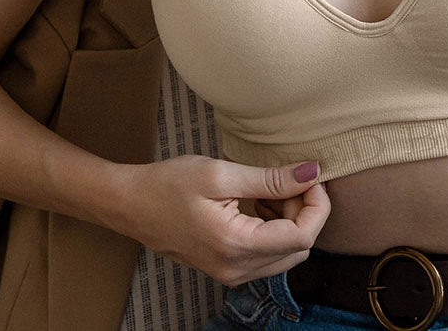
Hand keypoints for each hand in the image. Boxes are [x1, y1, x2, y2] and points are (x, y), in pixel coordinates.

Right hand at [118, 156, 329, 285]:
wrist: (130, 205)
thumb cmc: (168, 185)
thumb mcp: (221, 174)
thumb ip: (270, 179)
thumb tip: (311, 173)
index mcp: (237, 246)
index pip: (303, 236)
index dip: (317, 205)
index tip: (311, 176)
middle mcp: (237, 269)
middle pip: (299, 247)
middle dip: (305, 211)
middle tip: (289, 179)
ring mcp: (231, 273)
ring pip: (286, 252)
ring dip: (290, 219)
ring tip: (271, 188)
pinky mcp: (227, 267)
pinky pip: (267, 254)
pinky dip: (275, 228)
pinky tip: (260, 202)